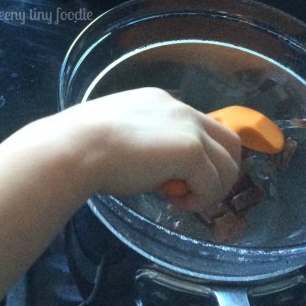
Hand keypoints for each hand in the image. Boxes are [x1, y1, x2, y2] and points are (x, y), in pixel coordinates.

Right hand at [46, 88, 240, 211]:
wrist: (77, 147)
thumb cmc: (84, 144)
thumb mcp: (119, 133)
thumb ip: (143, 141)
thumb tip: (147, 165)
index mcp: (161, 101)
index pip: (199, 127)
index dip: (197, 156)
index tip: (177, 176)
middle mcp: (181, 109)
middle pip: (228, 141)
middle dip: (219, 171)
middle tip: (195, 192)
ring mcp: (190, 130)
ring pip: (228, 164)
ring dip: (212, 188)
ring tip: (184, 201)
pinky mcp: (192, 152)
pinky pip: (213, 183)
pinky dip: (202, 199)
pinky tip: (178, 204)